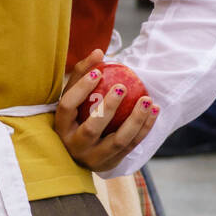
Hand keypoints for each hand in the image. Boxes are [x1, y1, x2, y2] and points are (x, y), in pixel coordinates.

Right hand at [54, 48, 159, 172]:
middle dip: (108, 107)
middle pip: (91, 128)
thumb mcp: (76, 96)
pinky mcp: (111, 163)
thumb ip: (84, 73)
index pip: (67, 106)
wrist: (83, 151)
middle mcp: (73, 145)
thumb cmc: (78, 115)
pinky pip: (132, 145)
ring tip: (147, 100)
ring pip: (118, 140)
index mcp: (60, 126)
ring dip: (135, 120)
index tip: (98, 73)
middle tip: (122, 87)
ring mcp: (93, 158)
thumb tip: (99, 52)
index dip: (81, 90)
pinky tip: (155, 110)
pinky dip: (145, 127)